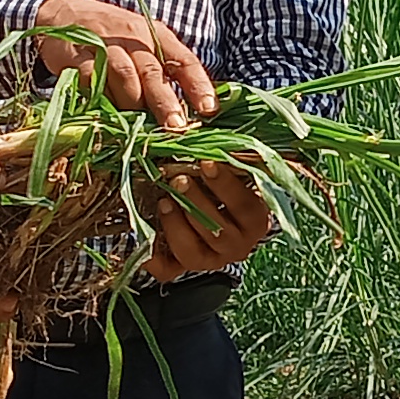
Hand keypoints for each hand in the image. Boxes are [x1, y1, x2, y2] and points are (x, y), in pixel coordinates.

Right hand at [33, 0, 213, 127]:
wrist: (64, 14)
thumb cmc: (114, 36)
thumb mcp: (144, 44)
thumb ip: (164, 72)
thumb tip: (189, 110)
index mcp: (157, 35)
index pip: (184, 60)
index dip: (199, 85)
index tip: (209, 109)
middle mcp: (134, 37)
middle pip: (153, 71)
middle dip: (165, 102)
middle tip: (176, 126)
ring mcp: (104, 45)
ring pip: (124, 75)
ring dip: (133, 103)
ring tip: (138, 124)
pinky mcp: (77, 56)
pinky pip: (91, 80)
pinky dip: (101, 99)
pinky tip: (106, 114)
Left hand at [145, 159, 276, 281]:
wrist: (214, 215)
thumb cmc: (221, 184)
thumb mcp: (230, 169)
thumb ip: (228, 156)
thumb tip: (213, 129)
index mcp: (254, 221)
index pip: (246, 207)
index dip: (226, 185)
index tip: (206, 162)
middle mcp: (237, 246)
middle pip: (218, 231)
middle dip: (196, 203)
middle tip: (179, 180)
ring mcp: (210, 260)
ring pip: (193, 252)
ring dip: (176, 224)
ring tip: (164, 201)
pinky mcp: (184, 269)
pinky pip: (167, 270)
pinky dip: (153, 255)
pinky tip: (145, 235)